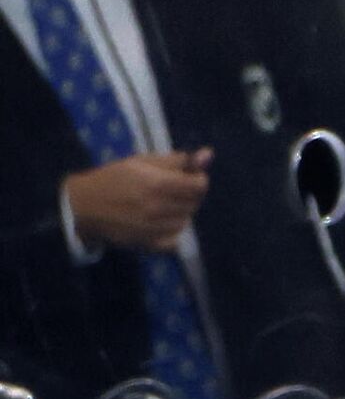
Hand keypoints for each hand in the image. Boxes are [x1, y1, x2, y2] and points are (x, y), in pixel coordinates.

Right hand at [63, 149, 212, 252]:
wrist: (83, 206)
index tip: (189, 177)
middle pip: (194, 203)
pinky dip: (172, 230)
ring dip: (180, 211)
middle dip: (188, 194)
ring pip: (186, 220)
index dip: (198, 179)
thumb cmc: (113, 178)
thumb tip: (208, 154)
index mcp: (157, 184)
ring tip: (161, 204)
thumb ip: (176, 160)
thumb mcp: (142, 161)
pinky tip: (158, 221)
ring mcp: (155, 229)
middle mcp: (159, 208)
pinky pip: (176, 239)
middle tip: (171, 189)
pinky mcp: (150, 244)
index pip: (199, 186)